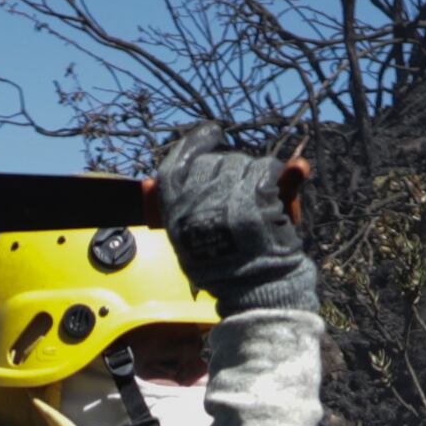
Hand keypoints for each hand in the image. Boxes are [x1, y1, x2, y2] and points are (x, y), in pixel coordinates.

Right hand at [151, 120, 316, 314]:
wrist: (256, 291)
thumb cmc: (225, 270)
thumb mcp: (188, 243)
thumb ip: (175, 210)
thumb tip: (146, 182)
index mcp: (175, 214)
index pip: (176, 166)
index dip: (193, 145)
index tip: (211, 133)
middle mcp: (197, 203)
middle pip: (215, 162)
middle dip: (232, 169)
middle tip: (245, 190)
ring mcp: (226, 200)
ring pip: (242, 163)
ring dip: (255, 174)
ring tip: (261, 198)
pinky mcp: (254, 201)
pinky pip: (266, 170)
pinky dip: (276, 175)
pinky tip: (279, 186)